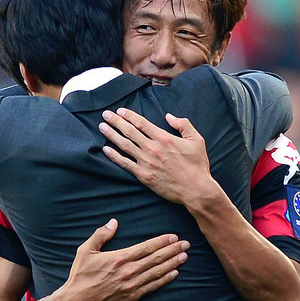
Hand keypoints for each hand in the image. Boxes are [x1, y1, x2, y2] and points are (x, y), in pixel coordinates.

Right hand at [62, 218, 188, 300]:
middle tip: (186, 244)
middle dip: (173, 250)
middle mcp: (129, 271)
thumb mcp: (85, 250)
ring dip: (173, 263)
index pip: (146, 247)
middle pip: (156, 258)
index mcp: (119, 258)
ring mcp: (132, 285)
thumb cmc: (81, 275)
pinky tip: (174, 273)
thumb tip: (113, 222)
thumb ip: (101, 235)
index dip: (162, 241)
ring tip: (185, 256)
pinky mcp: (132, 297)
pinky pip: (153, 287)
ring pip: (157, 272)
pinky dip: (165, 279)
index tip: (174, 237)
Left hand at [99, 108, 213, 205]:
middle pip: (129, 131)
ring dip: (112, 135)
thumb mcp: (196, 140)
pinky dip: (114, 156)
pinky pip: (125, 164)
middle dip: (116, 121)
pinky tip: (106, 150)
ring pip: (124, 145)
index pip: (142, 123)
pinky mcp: (143, 175)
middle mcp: (152, 148)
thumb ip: (183, 124)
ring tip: (102, 127)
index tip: (120, 111)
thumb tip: (169, 116)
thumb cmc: (197, 165)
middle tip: (105, 115)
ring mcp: (146, 162)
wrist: (195, 189)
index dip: (129, 115)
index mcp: (164, 138)